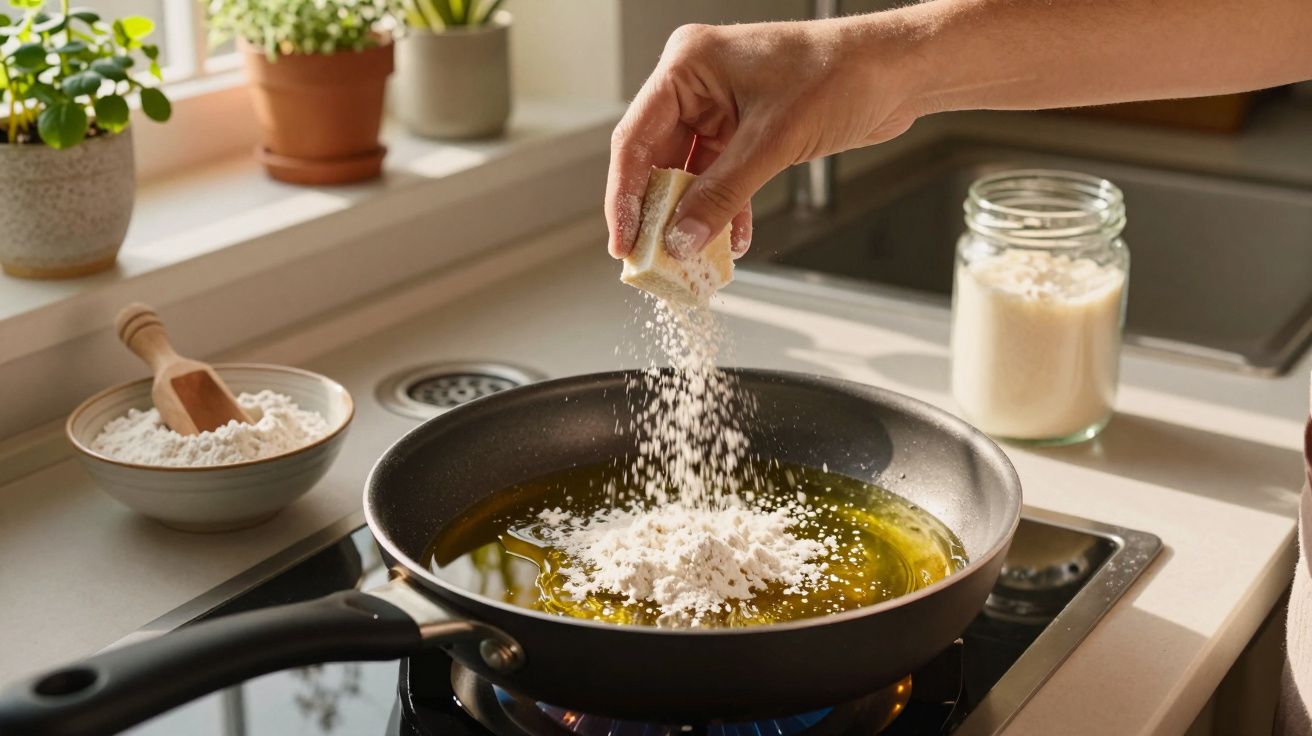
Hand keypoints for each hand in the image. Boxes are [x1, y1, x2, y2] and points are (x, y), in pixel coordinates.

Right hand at [605, 18, 921, 259]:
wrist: (899, 71)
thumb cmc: (842, 74)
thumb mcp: (773, 141)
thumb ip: (723, 195)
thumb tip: (682, 238)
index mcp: (688, 66)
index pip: (636, 139)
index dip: (624, 196)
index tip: (623, 242)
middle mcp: (698, 85)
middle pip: (658, 160)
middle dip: (661, 213)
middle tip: (655, 258)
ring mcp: (722, 107)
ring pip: (691, 175)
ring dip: (695, 217)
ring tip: (693, 257)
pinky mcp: (747, 129)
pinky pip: (721, 178)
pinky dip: (725, 209)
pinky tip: (732, 240)